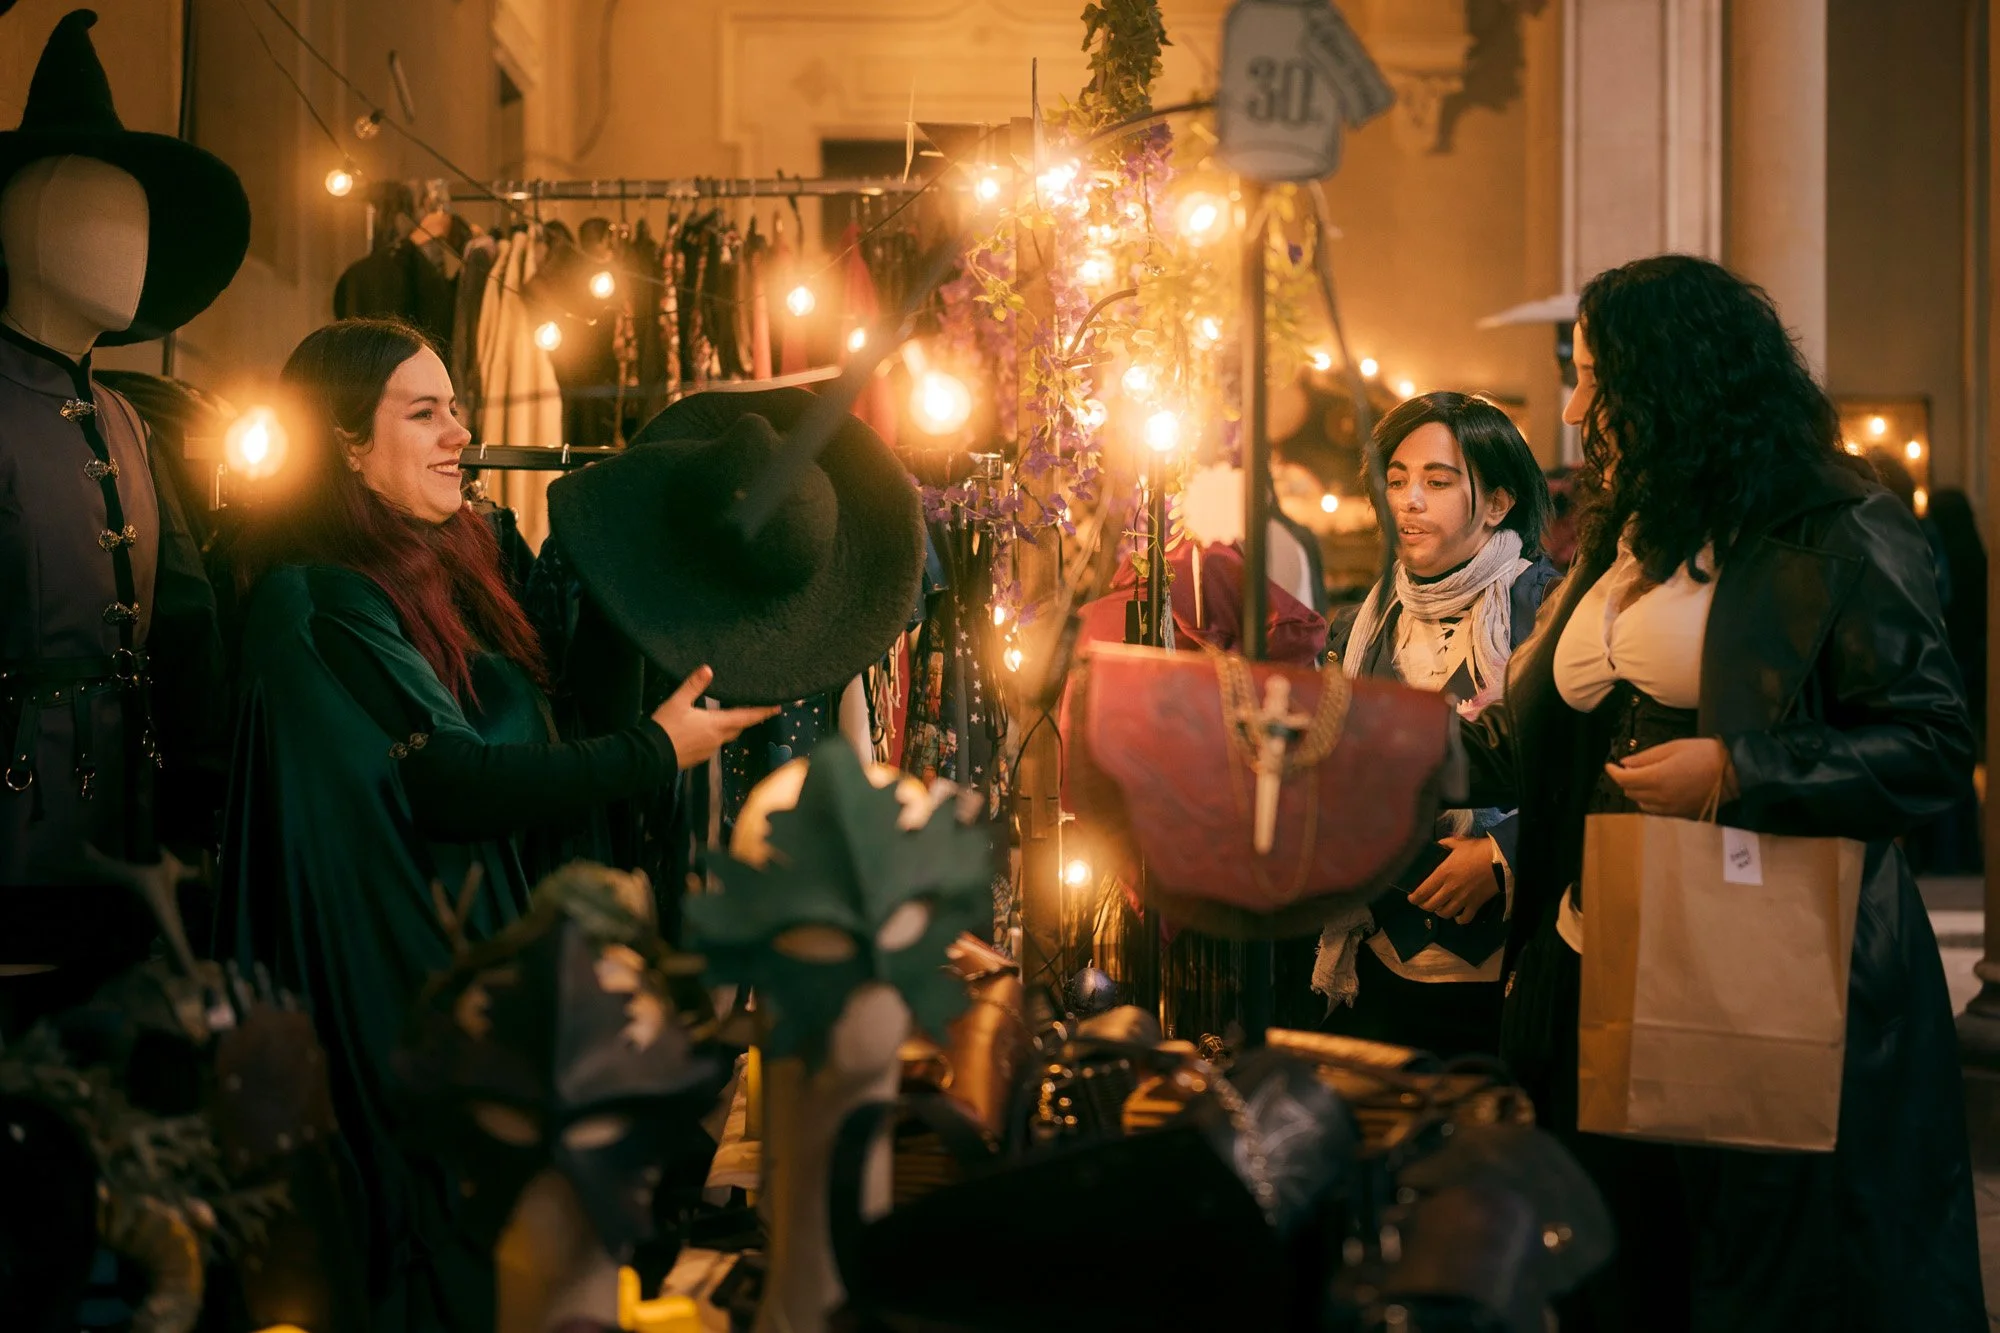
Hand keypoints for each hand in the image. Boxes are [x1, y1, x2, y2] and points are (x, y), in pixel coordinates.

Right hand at [649, 666, 779, 766]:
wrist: (650, 756)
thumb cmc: (666, 727)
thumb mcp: (677, 702)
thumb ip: (693, 685)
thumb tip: (708, 669)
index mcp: (716, 724)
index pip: (746, 717)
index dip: (762, 712)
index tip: (777, 708)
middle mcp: (717, 739)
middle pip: (738, 728)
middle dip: (746, 719)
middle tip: (754, 711)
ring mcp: (708, 750)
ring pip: (725, 737)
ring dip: (730, 728)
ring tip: (729, 717)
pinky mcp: (699, 757)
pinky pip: (713, 745)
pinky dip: (715, 736)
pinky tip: (705, 731)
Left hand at [1407, 836, 1500, 924]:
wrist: (1501, 860)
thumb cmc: (1478, 850)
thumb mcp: (1458, 843)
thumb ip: (1445, 844)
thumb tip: (1436, 845)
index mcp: (1443, 873)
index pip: (1422, 891)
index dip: (1414, 898)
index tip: (1411, 898)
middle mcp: (1450, 889)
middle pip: (1431, 905)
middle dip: (1424, 906)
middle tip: (1423, 902)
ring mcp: (1463, 899)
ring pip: (1445, 914)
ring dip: (1439, 912)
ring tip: (1439, 907)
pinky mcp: (1476, 904)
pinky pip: (1465, 918)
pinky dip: (1459, 919)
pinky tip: (1457, 916)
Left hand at [1603, 737, 1736, 816]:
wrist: (1733, 773)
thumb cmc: (1704, 754)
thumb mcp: (1672, 748)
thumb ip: (1646, 757)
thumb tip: (1625, 763)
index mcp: (1656, 778)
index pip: (1624, 780)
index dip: (1613, 772)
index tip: (1610, 765)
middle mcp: (1660, 797)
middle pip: (1630, 792)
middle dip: (1626, 780)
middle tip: (1629, 769)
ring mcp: (1671, 809)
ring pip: (1642, 804)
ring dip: (1637, 792)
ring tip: (1644, 779)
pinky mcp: (1681, 815)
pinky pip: (1657, 812)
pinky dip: (1651, 802)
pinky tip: (1658, 791)